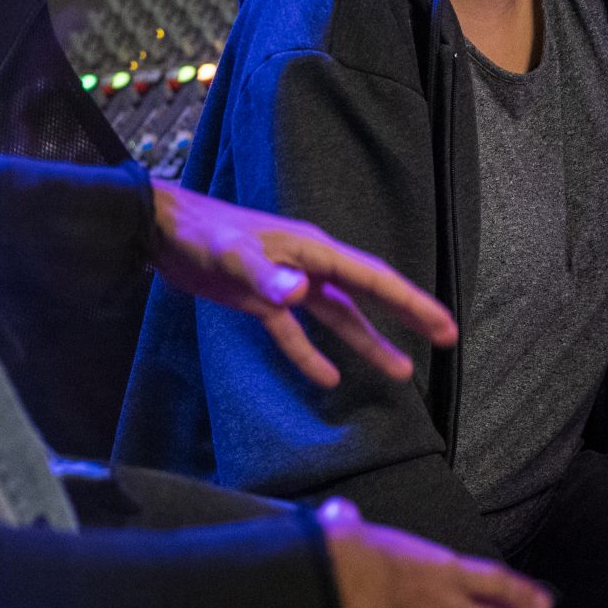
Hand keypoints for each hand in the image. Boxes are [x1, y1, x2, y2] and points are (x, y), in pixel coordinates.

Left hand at [147, 179, 457, 387]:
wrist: (162, 230)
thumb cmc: (202, 234)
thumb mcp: (235, 256)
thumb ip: (268, 278)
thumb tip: (301, 294)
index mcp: (314, 251)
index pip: (374, 279)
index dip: (411, 302)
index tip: (443, 325)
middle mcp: (310, 267)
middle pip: (368, 296)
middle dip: (407, 317)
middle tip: (446, 338)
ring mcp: (288, 284)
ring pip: (339, 317)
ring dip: (367, 343)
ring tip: (399, 372)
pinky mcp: (263, 300)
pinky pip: (295, 333)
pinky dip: (309, 354)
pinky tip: (325, 377)